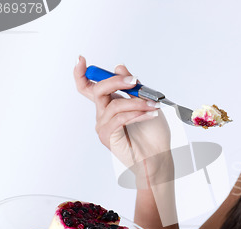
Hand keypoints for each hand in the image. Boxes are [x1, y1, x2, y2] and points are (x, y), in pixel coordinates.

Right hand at [73, 56, 172, 186]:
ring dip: (137, 103)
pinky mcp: (108, 137)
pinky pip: (120, 119)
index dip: (81, 74)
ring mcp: (103, 126)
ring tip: (153, 106)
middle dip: (116, 82)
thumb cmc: (153, 133)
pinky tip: (150, 114)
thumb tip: (119, 67)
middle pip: (98, 91)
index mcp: (109, 104)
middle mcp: (103, 114)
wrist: (159, 156)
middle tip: (134, 81)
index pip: (88, 88)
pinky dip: (137, 114)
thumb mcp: (146, 102)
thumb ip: (132, 86)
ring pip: (115, 105)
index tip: (81, 60)